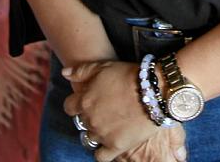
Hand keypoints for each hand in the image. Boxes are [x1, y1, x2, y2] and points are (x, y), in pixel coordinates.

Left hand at [64, 61, 186, 161]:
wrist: (154, 91)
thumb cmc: (129, 75)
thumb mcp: (104, 66)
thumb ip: (81, 71)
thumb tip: (65, 73)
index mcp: (84, 100)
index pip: (69, 107)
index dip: (77, 104)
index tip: (88, 102)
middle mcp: (90, 119)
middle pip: (82, 122)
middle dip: (90, 116)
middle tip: (105, 110)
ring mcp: (102, 134)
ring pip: (90, 138)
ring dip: (97, 132)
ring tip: (111, 125)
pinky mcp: (116, 146)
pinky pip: (101, 156)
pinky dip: (103, 152)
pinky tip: (110, 143)